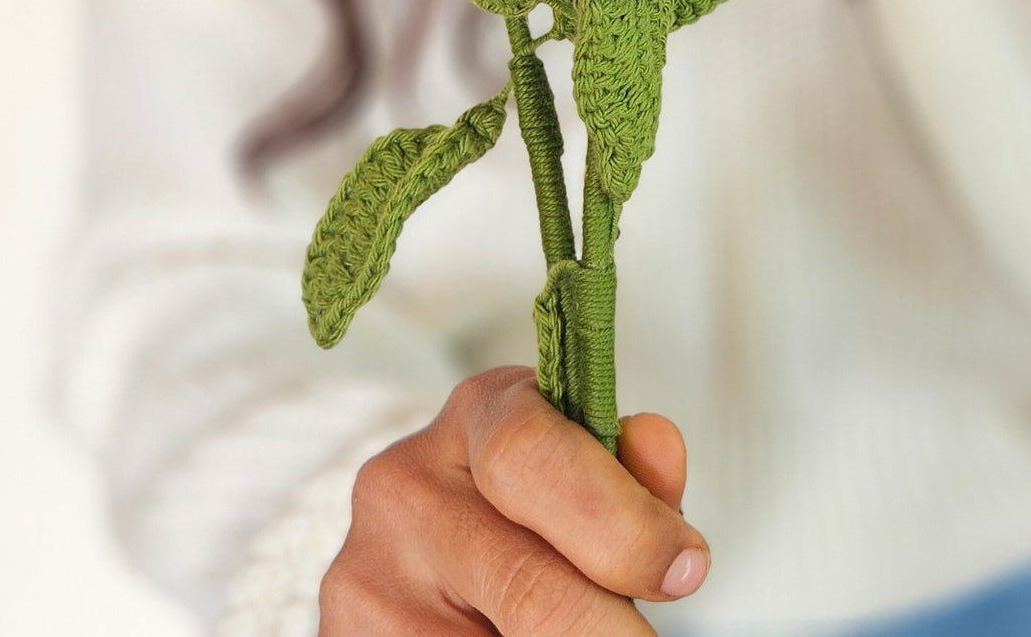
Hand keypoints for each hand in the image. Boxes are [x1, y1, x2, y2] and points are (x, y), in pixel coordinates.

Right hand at [320, 367, 710, 631]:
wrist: (432, 558)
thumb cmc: (535, 512)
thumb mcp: (587, 475)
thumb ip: (628, 473)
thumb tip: (659, 447)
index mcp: (481, 416)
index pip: (533, 455)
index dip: (620, 523)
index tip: (685, 570)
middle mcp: (405, 482)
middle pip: (525, 582)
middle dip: (602, 628)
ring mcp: (365, 570)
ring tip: (578, 630)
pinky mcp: (345, 636)